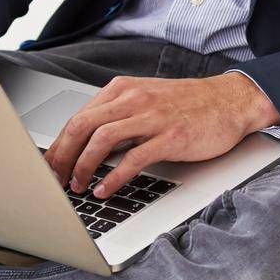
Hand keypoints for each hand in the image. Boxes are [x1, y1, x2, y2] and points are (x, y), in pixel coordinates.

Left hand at [44, 72, 279, 197]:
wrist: (231, 101)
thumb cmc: (189, 105)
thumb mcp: (147, 101)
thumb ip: (119, 117)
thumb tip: (87, 145)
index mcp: (123, 89)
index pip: (78, 117)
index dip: (58, 145)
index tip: (49, 166)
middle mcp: (133, 99)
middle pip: (82, 126)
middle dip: (62, 157)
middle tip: (54, 181)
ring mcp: (152, 117)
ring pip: (101, 139)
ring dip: (82, 166)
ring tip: (77, 186)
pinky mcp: (170, 136)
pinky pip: (132, 158)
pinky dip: (112, 177)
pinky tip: (104, 189)